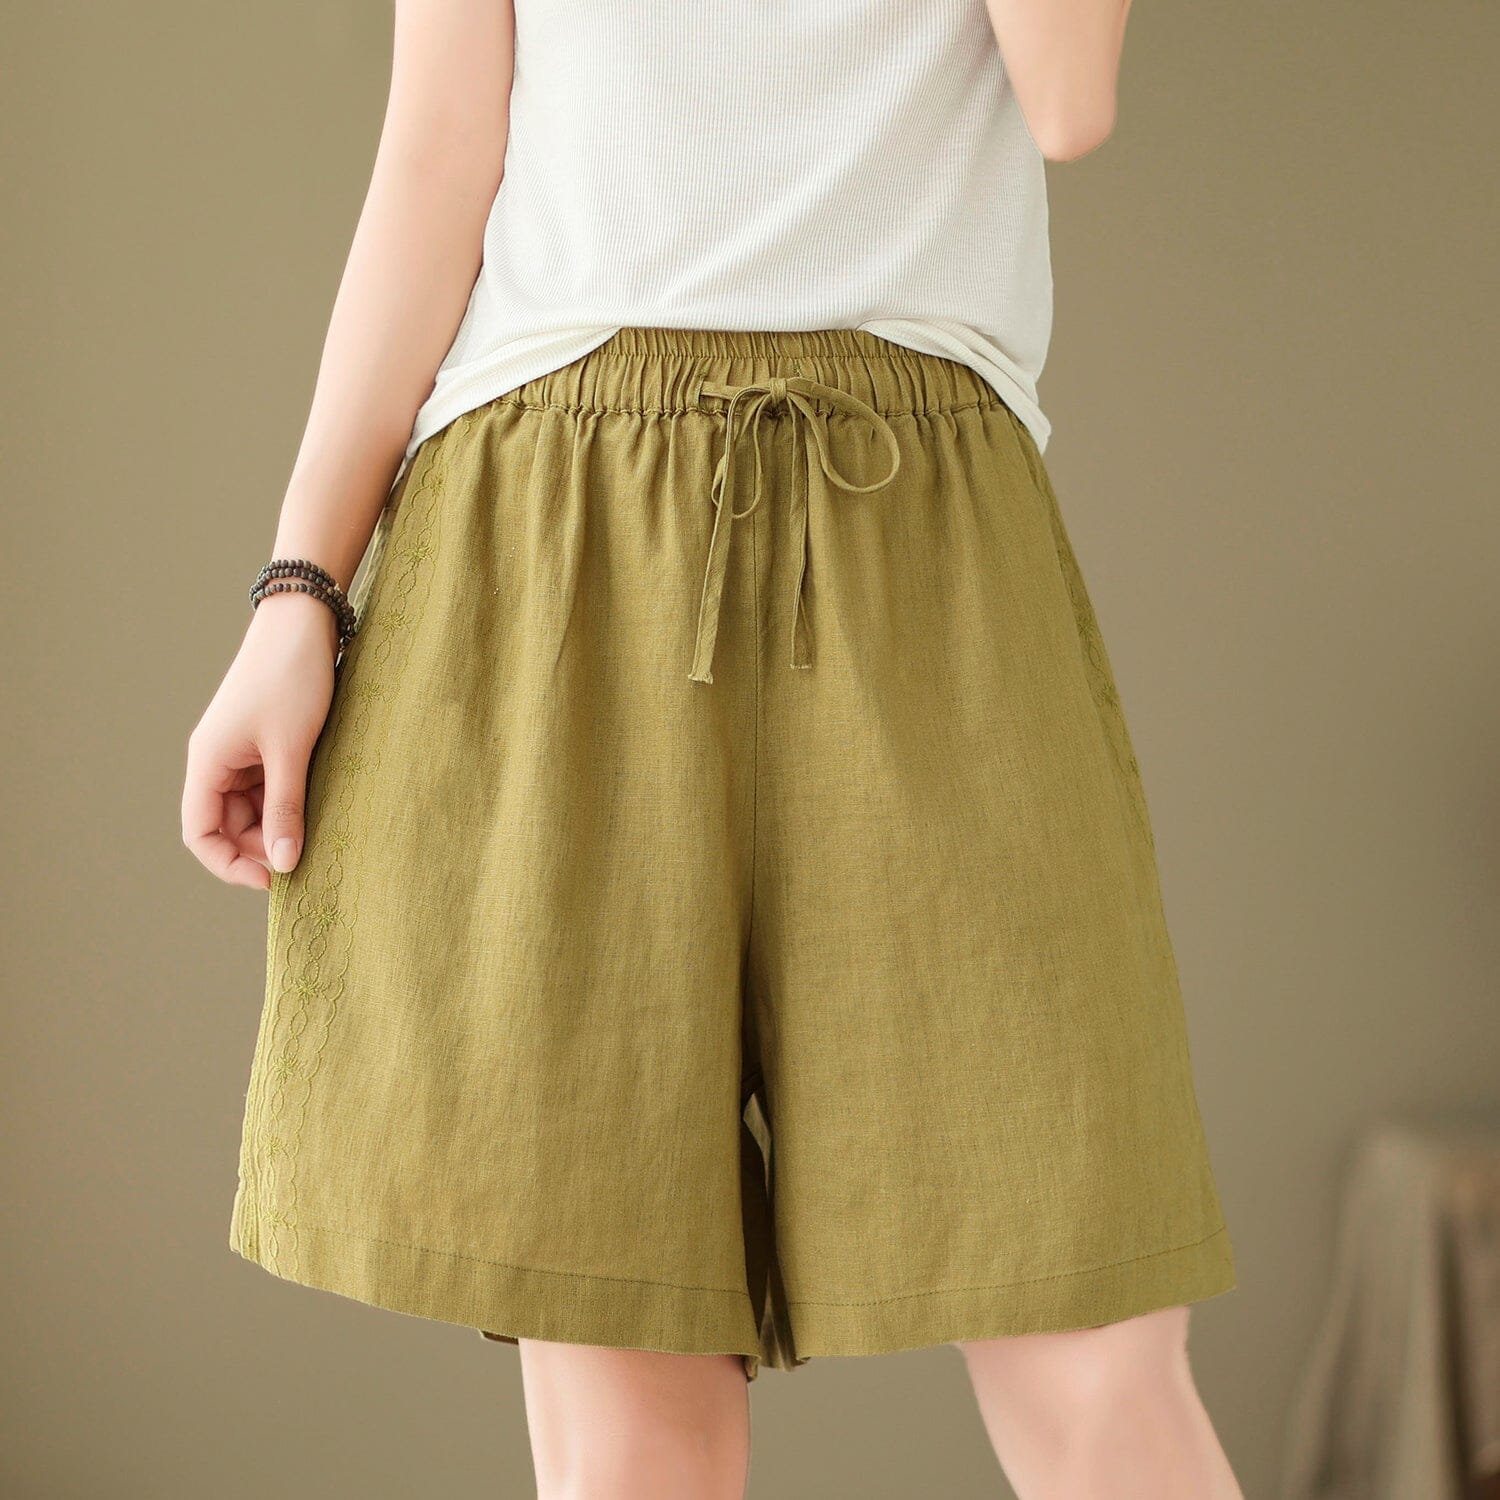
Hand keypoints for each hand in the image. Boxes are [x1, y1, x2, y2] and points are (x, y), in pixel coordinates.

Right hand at [182, 593, 339, 889]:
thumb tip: (284, 863)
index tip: (272, 880)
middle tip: (306, 857)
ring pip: (251, 807)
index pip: (200, 833)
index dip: (229, 864)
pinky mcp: (263, 740)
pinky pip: (268, 785)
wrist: (305, 621)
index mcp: (208, 762)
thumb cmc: (292, 679)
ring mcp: (240, 750)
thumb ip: (287, 808)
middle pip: (227, 824)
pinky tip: (318, 806)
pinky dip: (289, 801)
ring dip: (277, 824)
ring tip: (317, 832)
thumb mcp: (292, 751)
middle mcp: (216, 759)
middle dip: (261, 846)